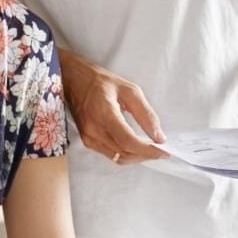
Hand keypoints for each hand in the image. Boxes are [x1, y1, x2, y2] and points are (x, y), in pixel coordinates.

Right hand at [59, 48, 169, 163]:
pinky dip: (126, 153)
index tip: (163, 151)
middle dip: (145, 155)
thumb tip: (158, 136)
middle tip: (161, 150)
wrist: (73, 81)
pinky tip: (135, 146)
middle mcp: (94, 129)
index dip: (147, 150)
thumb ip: (146, 114)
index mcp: (105, 113)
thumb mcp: (130, 90)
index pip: (128, 141)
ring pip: (118, 157)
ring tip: (150, 149)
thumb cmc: (101, 82)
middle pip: (124, 153)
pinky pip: (110, 154)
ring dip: (136, 156)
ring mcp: (88, 138)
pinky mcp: (87, 141)